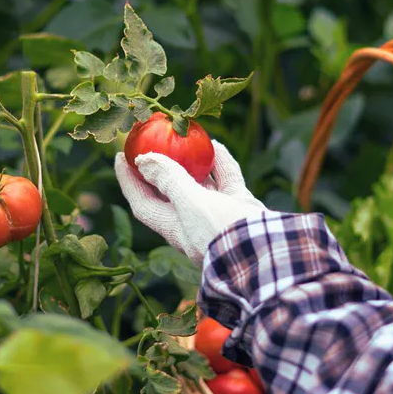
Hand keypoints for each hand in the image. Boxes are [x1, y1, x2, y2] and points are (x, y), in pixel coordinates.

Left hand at [114, 140, 271, 265]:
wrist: (271, 254)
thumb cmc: (224, 233)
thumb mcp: (192, 205)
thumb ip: (170, 180)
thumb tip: (142, 160)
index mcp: (175, 229)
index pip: (143, 203)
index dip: (129, 182)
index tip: (120, 157)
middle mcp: (194, 224)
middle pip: (170, 191)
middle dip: (160, 167)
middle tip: (151, 141)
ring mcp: (219, 217)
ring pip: (200, 184)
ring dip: (192, 163)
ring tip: (184, 138)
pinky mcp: (241, 210)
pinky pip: (227, 182)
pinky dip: (221, 164)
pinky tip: (217, 146)